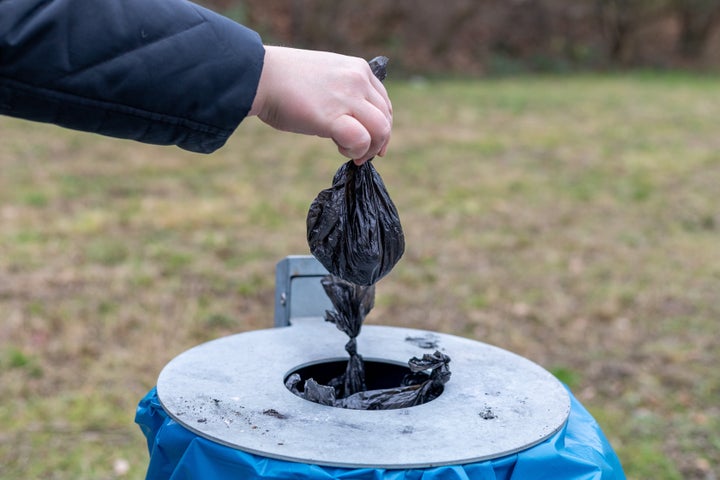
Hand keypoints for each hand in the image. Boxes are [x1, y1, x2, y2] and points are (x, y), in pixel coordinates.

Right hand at [249, 46, 391, 164]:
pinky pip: (361, 138)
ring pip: (381, 129)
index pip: (384, 103)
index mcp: (358, 68)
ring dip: (369, 148)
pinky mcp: (334, 115)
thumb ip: (342, 94)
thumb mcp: (324, 78)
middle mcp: (358, 80)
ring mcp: (348, 96)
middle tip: (359, 154)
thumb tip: (350, 123)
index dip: (382, 127)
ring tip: (349, 153)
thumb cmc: (283, 81)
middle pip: (385, 119)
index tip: (371, 143)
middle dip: (377, 142)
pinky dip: (356, 150)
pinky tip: (341, 149)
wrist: (258, 76)